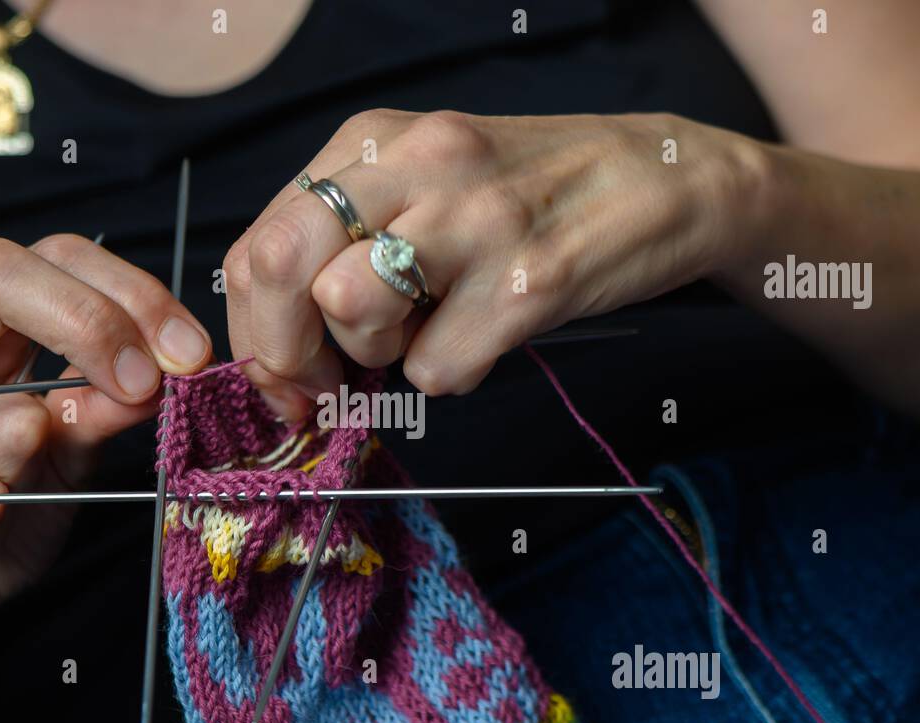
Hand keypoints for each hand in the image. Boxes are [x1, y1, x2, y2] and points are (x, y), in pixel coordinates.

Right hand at [0, 234, 210, 679]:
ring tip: (14, 497)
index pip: (49, 256)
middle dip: (93, 328)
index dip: (128, 292)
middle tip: (149, 387)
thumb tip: (163, 369)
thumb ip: (104, 405)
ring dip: (37, 467)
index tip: (190, 351)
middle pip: (0, 276)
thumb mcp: (69, 451)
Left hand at [224, 110, 769, 414]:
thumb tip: (282, 343)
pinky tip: (485, 338)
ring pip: (350, 307)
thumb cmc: (529, 194)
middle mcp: (415, 166)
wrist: (663, 180)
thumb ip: (348, 241)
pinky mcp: (530, 280)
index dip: (255, 331)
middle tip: (325, 382)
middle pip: (281, 265)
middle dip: (283, 351)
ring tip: (423, 335)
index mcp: (373, 142)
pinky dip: (453, 373)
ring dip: (375, 355)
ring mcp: (474, 221)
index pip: (260, 244)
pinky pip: (439, 368)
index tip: (287, 374)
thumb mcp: (422, 184)